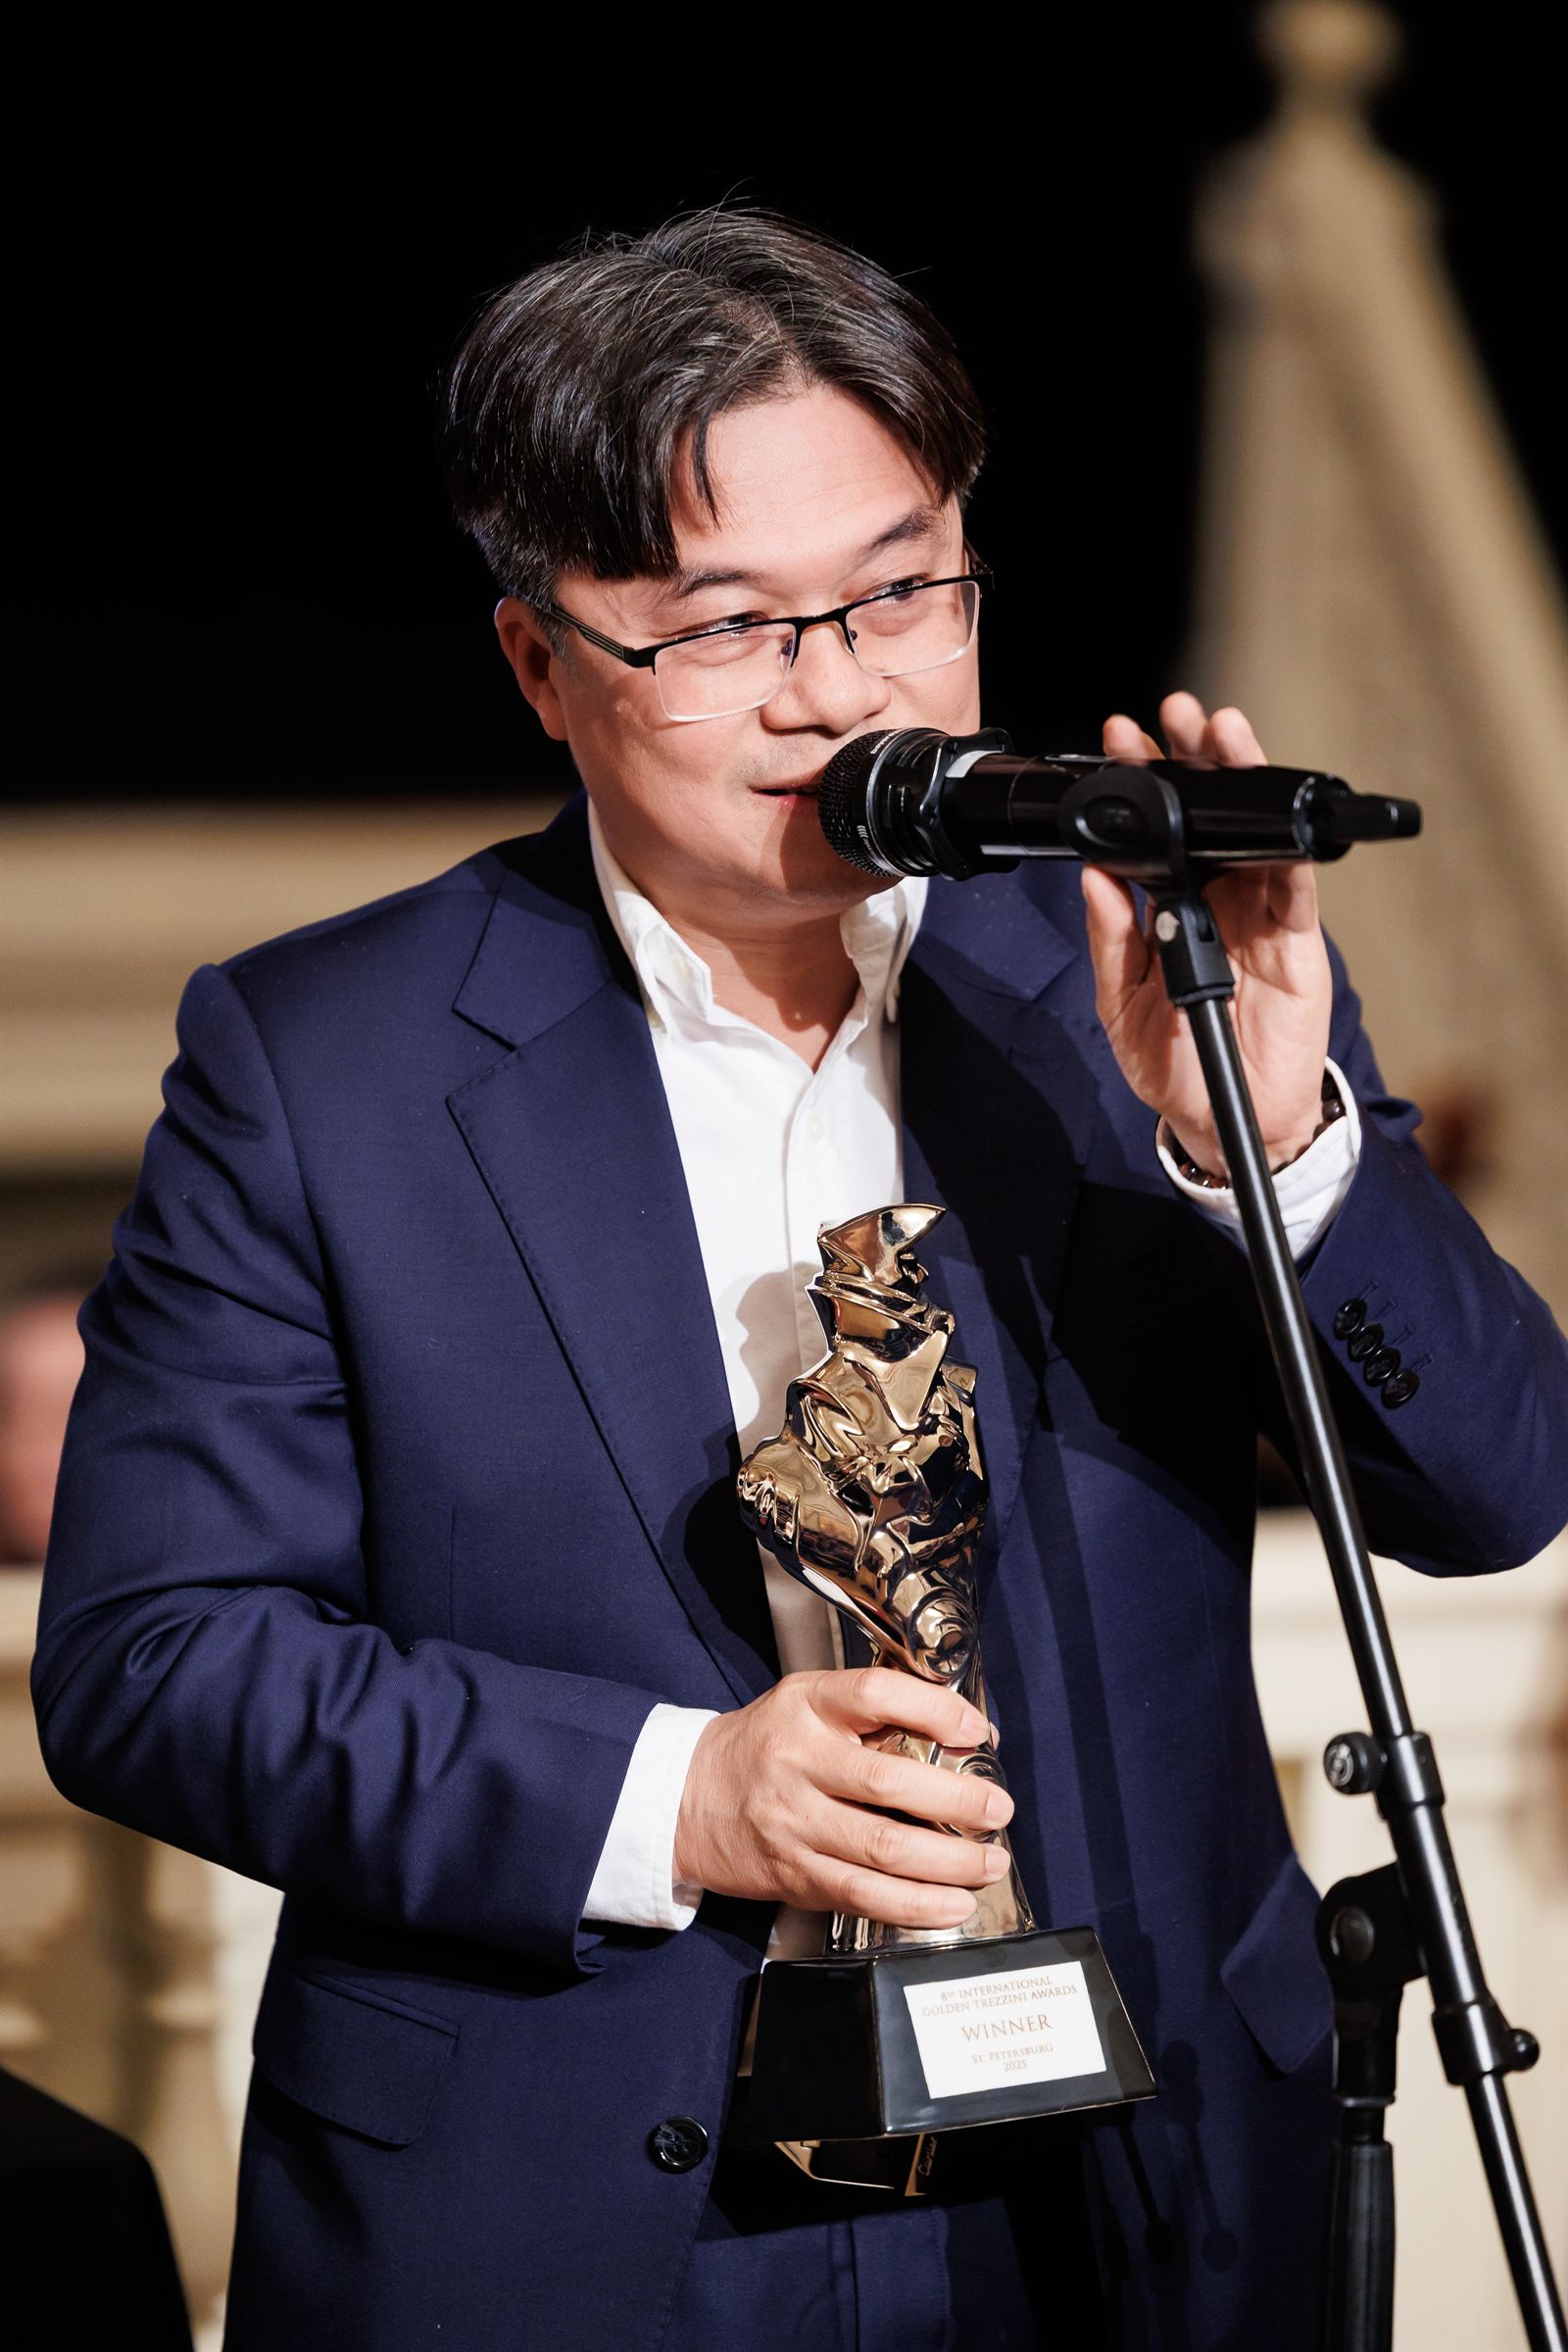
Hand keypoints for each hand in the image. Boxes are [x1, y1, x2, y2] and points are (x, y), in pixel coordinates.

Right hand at [672, 1666, 1012, 1929]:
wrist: (689, 1797)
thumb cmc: (766, 1744)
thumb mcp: (810, 1703)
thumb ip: (880, 1712)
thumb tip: (970, 1732)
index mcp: (807, 1705)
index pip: (876, 1694)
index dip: (934, 1710)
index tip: (977, 1732)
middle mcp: (797, 1760)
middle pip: (888, 1781)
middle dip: (958, 1801)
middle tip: (997, 1810)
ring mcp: (793, 1821)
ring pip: (883, 1848)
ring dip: (949, 1861)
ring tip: (988, 1863)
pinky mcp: (794, 1873)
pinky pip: (863, 1894)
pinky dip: (915, 1904)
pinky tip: (951, 1902)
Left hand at [1080, 692, 1332, 1177]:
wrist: (1222, 1120)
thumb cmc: (1172, 1064)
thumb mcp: (1122, 1003)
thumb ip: (1112, 940)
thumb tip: (1094, 876)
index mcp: (1170, 907)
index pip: (1157, 834)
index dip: (1144, 785)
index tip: (1119, 741)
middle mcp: (1216, 900)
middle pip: (1211, 818)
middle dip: (1197, 760)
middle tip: (1178, 712)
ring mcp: (1259, 918)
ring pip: (1255, 837)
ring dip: (1242, 784)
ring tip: (1226, 735)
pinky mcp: (1296, 945)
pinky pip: (1295, 892)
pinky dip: (1288, 855)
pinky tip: (1276, 819)